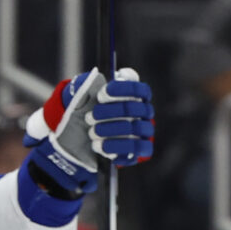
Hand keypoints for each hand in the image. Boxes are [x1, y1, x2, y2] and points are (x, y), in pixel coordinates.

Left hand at [24, 68, 154, 195]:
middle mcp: (144, 112)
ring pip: (134, 128)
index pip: (138, 89)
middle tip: (89, 117)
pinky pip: (137, 148)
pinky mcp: (141, 148)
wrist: (86, 136)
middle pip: (134, 109)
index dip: (122, 90)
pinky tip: (98, 146)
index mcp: (136, 95)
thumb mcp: (86, 96)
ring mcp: (144, 130)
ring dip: (109, 130)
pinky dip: (116, 147)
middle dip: (109, 112)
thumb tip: (88, 80)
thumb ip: (89, 85)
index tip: (101, 94)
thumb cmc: (90, 111)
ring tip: (91, 132)